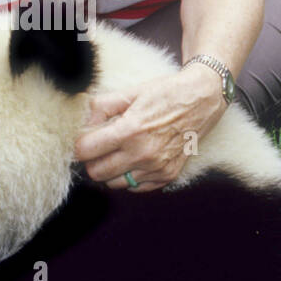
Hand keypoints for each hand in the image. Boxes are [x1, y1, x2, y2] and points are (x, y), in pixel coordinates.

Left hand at [73, 65, 225, 190]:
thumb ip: (99, 107)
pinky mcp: (168, 176)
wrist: (202, 99)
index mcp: (129, 131)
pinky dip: (130, 176)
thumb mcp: (129, 93)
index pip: (85, 151)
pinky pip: (136, 187)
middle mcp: (143, 154)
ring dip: (111, 170)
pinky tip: (136, 158)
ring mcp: (157, 168)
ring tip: (119, 151)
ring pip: (114, 184)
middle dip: (92, 160)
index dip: (79, 145)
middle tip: (99, 146)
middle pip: (96, 173)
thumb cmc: (165, 93)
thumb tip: (82, 124)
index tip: (83, 139)